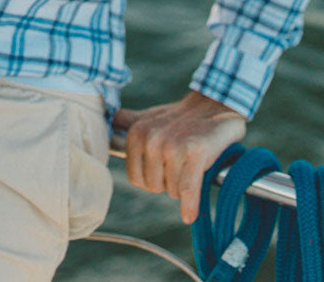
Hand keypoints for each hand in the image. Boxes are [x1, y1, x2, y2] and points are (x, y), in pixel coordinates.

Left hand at [113, 91, 245, 223]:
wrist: (213, 107)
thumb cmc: (178, 119)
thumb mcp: (149, 117)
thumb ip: (127, 121)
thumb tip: (110, 121)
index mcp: (137, 133)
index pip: (136, 179)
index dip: (150, 180)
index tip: (162, 171)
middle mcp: (152, 139)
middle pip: (154, 187)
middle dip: (167, 184)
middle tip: (179, 166)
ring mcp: (173, 146)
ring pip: (173, 191)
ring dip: (183, 187)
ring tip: (190, 166)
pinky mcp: (195, 153)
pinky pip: (188, 190)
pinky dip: (190, 206)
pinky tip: (189, 215)